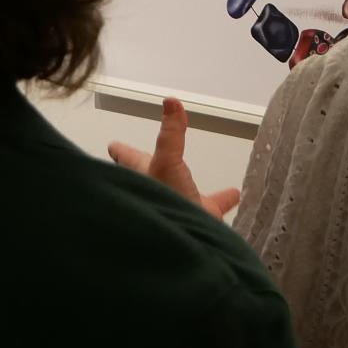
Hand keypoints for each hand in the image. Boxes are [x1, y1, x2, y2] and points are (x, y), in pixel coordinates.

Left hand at [107, 99, 238, 220]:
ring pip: (181, 189)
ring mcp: (179, 204)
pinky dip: (223, 198)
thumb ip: (171, 134)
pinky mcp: (200, 217)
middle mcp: (158, 190)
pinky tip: (234, 193)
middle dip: (149, 166)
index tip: (112, 145)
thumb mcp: (166, 163)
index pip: (127, 158)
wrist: (186, 247)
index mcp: (144, 175)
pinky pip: (213, 204)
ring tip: (189, 174)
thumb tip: (171, 101)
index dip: (121, 150)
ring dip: (184, 181)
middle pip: (151, 174)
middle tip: (144, 158)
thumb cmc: (165, 206)